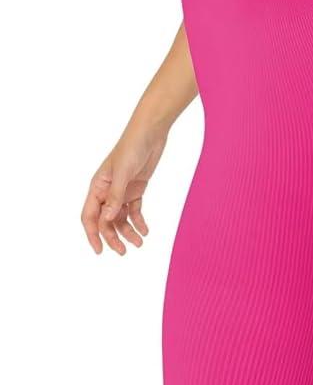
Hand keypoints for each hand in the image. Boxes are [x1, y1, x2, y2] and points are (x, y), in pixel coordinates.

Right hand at [81, 119, 167, 254]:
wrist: (150, 132)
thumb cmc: (132, 147)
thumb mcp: (122, 173)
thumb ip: (115, 197)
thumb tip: (107, 220)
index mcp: (98, 187)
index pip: (90, 216)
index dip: (93, 234)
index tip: (100, 250)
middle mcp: (107, 191)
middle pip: (106, 221)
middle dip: (113, 237)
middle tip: (123, 252)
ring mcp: (121, 190)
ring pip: (120, 218)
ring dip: (128, 232)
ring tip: (139, 243)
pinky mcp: (136, 189)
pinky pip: (134, 210)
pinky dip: (139, 222)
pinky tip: (145, 231)